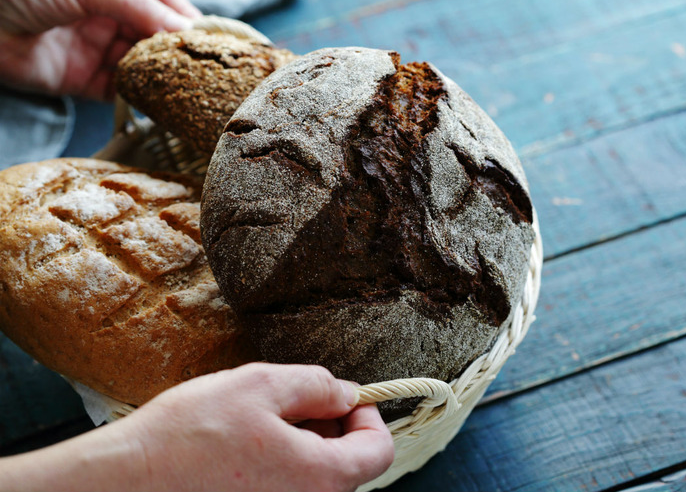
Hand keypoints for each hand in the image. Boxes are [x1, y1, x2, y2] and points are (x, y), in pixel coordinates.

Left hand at [0, 0, 200, 99]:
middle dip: (180, 52)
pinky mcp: (83, 79)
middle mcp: (109, 12)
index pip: (165, 1)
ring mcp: (96, 46)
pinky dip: (141, 97)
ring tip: (188, 88)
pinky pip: (121, 91)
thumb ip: (142, 5)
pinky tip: (159, 101)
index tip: (215, 40)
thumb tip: (186, 28)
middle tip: (207, 70)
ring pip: (144, 65)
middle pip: (158, 36)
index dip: (189, 20)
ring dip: (164, 76)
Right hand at [0, 364, 394, 491]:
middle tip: (290, 400)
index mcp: (318, 478)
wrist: (125, 481)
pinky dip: (277, 462)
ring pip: (312, 474)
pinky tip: (242, 444)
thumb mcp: (260, 385)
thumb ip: (316, 386)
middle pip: (346, 464)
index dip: (368, 416)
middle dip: (329, 425)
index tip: (344, 398)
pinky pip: (284, 485)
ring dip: (300, 442)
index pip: (378, 452)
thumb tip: (347, 393)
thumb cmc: (188, 434)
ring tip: (258, 420)